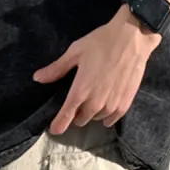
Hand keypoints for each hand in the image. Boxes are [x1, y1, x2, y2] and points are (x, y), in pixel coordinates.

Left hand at [33, 5, 161, 134]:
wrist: (131, 39)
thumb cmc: (100, 43)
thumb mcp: (75, 52)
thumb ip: (57, 69)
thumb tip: (37, 78)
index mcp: (80, 90)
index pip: (66, 115)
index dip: (59, 124)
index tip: (54, 130)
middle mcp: (95, 103)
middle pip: (81, 119)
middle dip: (76, 114)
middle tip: (77, 102)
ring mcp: (112, 105)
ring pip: (96, 119)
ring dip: (91, 114)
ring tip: (92, 100)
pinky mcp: (126, 104)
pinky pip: (112, 119)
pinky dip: (106, 117)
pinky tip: (105, 109)